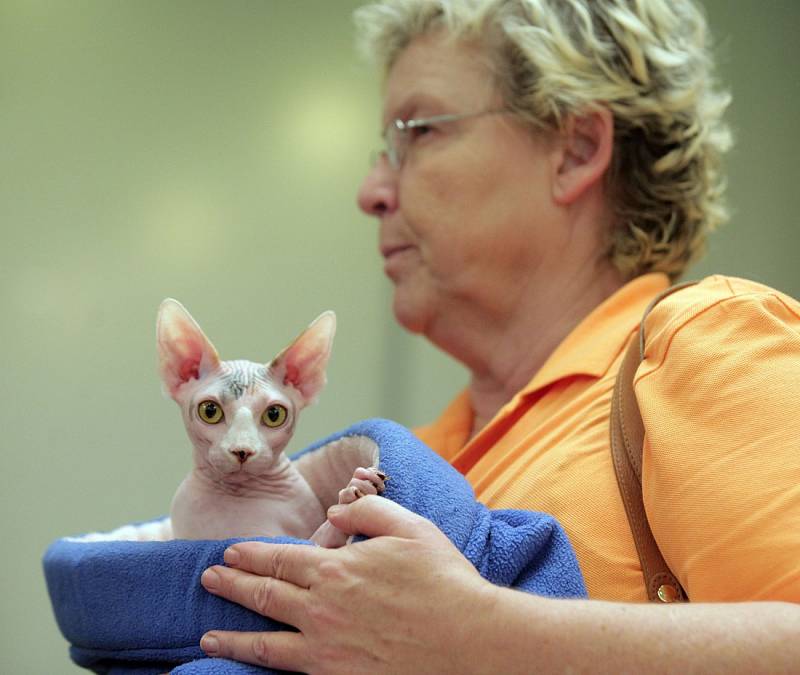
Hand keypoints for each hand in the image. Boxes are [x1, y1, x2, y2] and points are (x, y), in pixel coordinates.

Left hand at [199, 495, 496, 673]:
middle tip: (209, 577)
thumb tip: (336, 511)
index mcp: (337, 568)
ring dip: (232, 633)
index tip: (230, 550)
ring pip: (265, 640)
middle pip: (264, 594)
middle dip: (231, 583)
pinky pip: (287, 671)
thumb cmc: (443, 581)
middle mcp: (322, 608)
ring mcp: (326, 648)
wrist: (468, 641)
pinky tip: (248, 665)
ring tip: (208, 632)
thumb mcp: (409, 527)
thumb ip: (367, 511)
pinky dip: (259, 666)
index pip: (280, 558)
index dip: (251, 553)